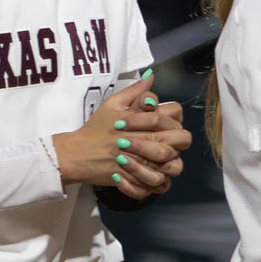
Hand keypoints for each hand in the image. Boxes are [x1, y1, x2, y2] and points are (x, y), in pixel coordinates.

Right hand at [52, 74, 191, 199]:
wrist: (78, 154)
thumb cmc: (95, 128)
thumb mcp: (112, 103)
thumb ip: (135, 90)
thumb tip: (150, 75)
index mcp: (145, 120)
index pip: (176, 113)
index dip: (173, 116)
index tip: (162, 121)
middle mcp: (148, 141)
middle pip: (182, 139)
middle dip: (177, 140)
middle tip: (165, 142)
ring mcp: (144, 163)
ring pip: (174, 165)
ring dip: (170, 163)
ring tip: (158, 161)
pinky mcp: (138, 180)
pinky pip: (158, 185)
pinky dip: (157, 182)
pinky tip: (149, 175)